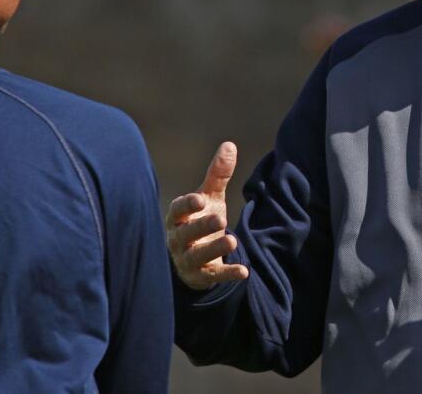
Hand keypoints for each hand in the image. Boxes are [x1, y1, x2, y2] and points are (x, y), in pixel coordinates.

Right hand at [166, 142, 250, 290]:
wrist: (192, 258)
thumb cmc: (199, 219)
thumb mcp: (210, 197)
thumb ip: (218, 174)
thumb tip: (230, 145)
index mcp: (177, 216)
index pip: (177, 209)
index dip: (187, 205)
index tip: (200, 199)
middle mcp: (178, 238)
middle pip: (186, 233)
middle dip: (201, 226)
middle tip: (220, 219)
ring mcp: (187, 259)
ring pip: (196, 256)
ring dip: (214, 249)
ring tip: (232, 240)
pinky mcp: (200, 276)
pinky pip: (213, 276)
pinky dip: (227, 274)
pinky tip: (244, 271)